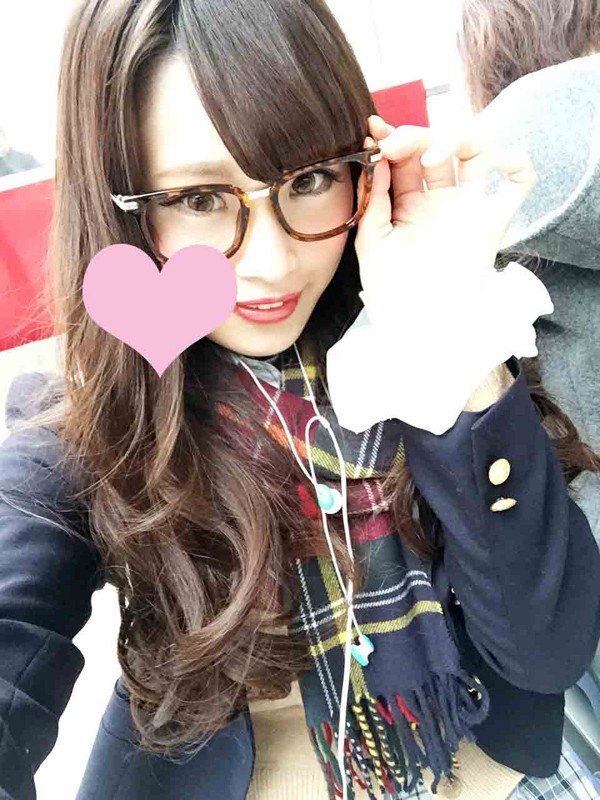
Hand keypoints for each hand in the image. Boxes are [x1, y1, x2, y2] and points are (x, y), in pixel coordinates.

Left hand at [355, 115, 536, 318]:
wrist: (421, 326)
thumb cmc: (392, 292)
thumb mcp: (371, 242)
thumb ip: (374, 201)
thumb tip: (378, 161)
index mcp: (408, 205)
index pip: (404, 160)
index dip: (391, 140)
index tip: (373, 129)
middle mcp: (440, 201)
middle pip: (436, 148)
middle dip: (414, 137)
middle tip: (394, 145)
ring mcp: (468, 207)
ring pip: (475, 151)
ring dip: (454, 139)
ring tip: (430, 157)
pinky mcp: (493, 219)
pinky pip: (519, 180)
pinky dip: (516, 160)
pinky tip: (494, 160)